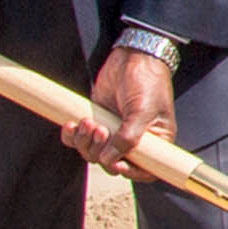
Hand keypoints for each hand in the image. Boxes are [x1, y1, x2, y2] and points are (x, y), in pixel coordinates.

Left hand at [66, 46, 171, 180]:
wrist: (131, 57)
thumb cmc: (148, 82)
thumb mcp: (143, 111)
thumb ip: (128, 138)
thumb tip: (111, 160)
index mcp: (155, 141)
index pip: (144, 169)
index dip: (129, 171)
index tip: (116, 163)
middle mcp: (134, 140)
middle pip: (112, 163)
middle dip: (101, 150)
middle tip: (101, 129)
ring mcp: (113, 132)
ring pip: (92, 153)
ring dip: (85, 141)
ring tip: (89, 121)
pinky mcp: (96, 122)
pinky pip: (79, 140)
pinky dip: (72, 136)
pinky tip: (72, 123)